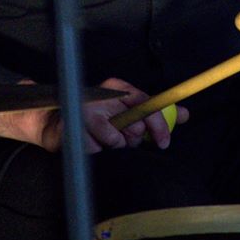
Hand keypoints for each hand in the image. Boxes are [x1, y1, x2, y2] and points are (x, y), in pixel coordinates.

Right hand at [0, 77, 188, 152]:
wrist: (53, 123)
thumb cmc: (95, 119)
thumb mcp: (125, 111)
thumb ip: (154, 114)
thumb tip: (185, 115)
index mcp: (117, 87)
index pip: (146, 103)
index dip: (159, 124)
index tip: (164, 142)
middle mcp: (102, 95)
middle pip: (134, 123)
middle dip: (133, 137)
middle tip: (126, 139)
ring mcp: (85, 111)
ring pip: (116, 141)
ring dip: (114, 146)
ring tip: (103, 140)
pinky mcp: (72, 129)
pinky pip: (97, 151)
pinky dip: (97, 153)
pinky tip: (90, 145)